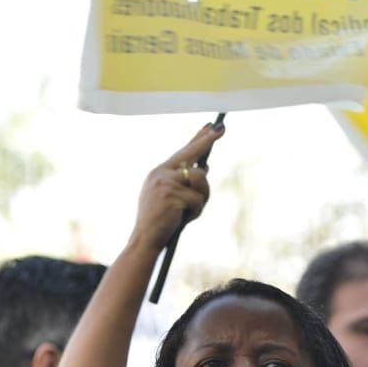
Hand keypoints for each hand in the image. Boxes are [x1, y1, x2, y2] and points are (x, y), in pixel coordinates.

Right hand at [127, 124, 222, 254]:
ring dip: (202, 197)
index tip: (210, 128)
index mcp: (160, 172)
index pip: (183, 152)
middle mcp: (161, 173)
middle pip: (191, 153)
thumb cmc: (161, 221)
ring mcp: (166, 182)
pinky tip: (183, 219)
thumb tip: (205, 168)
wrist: (145, 238)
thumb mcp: (173, 198)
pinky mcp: (172, 195)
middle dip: (207, 140)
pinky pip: (198, 200)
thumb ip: (186, 183)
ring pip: (201, 180)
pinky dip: (196, 212)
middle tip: (222, 128)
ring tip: (190, 211)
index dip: (198, 139)